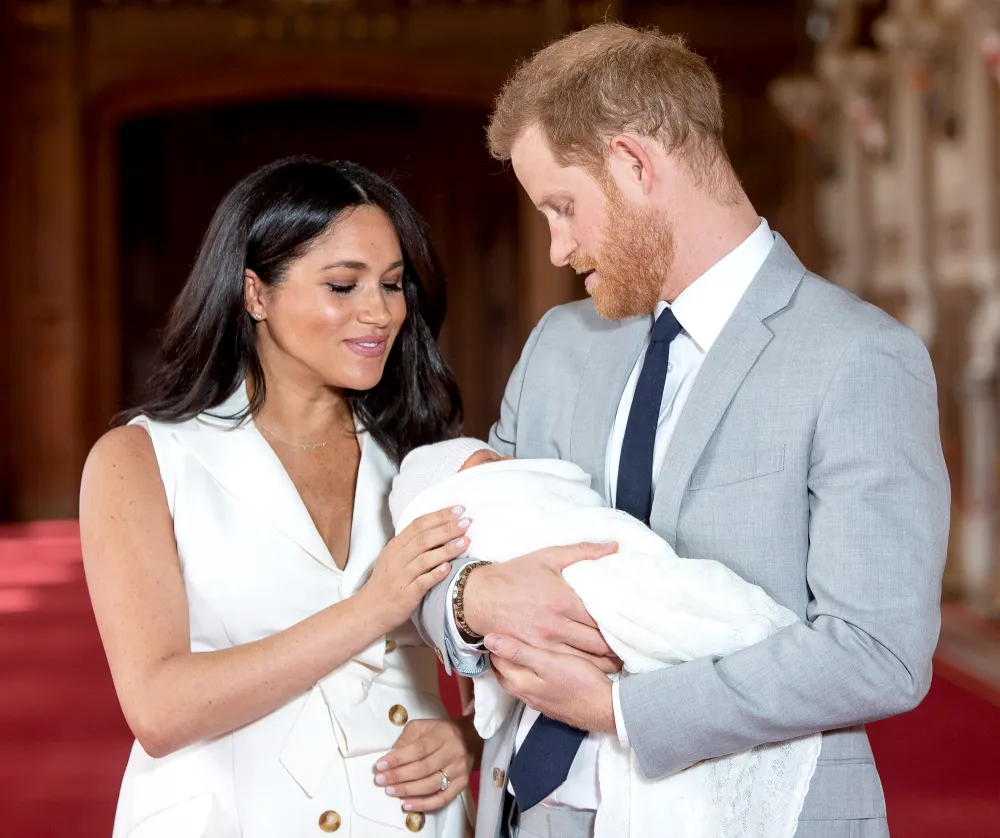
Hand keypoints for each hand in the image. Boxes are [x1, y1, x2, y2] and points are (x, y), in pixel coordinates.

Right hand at [361, 507, 470, 632]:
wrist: (370, 610)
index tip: (459, 509)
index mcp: (395, 546)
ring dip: (447, 549)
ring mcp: (401, 576)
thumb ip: (412, 544)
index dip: (439, 515)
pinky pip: (422, 582)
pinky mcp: (406, 594)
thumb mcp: (394, 557)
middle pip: (424, 539)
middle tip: (467, 522)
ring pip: (425, 559)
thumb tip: (440, 528)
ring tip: (466, 541)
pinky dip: (436, 574)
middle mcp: (397, 558)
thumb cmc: (386, 582)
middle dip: (447, 528)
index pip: (418, 525)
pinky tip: (449, 568)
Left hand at [373, 719, 472, 812]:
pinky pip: (442, 799)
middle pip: (423, 769)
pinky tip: (407, 805)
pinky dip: (424, 805)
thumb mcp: (423, 726)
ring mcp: (459, 770)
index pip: (418, 750)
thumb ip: (407, 738)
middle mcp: (453, 752)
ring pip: (431, 785)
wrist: (470, 737)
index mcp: (442, 735)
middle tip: (381, 781)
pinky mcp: (462, 784)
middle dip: (399, 776)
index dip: (398, 759)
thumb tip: (391, 757)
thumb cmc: (440, 731)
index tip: (379, 766)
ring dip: (408, 791)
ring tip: (391, 791)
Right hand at [463, 543, 619, 665]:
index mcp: (564, 600)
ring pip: (586, 659)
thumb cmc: (514, 575)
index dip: (621, 623)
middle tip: (632, 646)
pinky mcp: (535, 654)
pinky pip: (566, 666)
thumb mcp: (548, 557)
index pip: (602, 617)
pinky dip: (584, 669)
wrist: (479, 597)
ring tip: (621, 660)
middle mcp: (557, 625)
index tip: (634, 624)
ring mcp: (546, 643)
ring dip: (606, 661)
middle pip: (598, 642)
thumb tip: (614, 545)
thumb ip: (583, 552)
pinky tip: (596, 668)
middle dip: (617, 646)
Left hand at [486, 634, 616, 733]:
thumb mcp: (548, 661)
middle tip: (502, 637)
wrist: (607, 709)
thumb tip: (489, 640)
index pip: (497, 662)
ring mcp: (540, 702)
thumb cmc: (578, 680)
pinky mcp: (553, 705)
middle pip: (505, 674)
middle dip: (500, 657)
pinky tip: (538, 669)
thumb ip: (519, 651)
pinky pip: (532, 688)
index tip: (495, 628)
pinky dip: (528, 675)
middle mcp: (526, 695)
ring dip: (514, 667)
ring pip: (518, 682)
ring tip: (517, 649)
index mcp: (521, 683)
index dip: (495, 645)